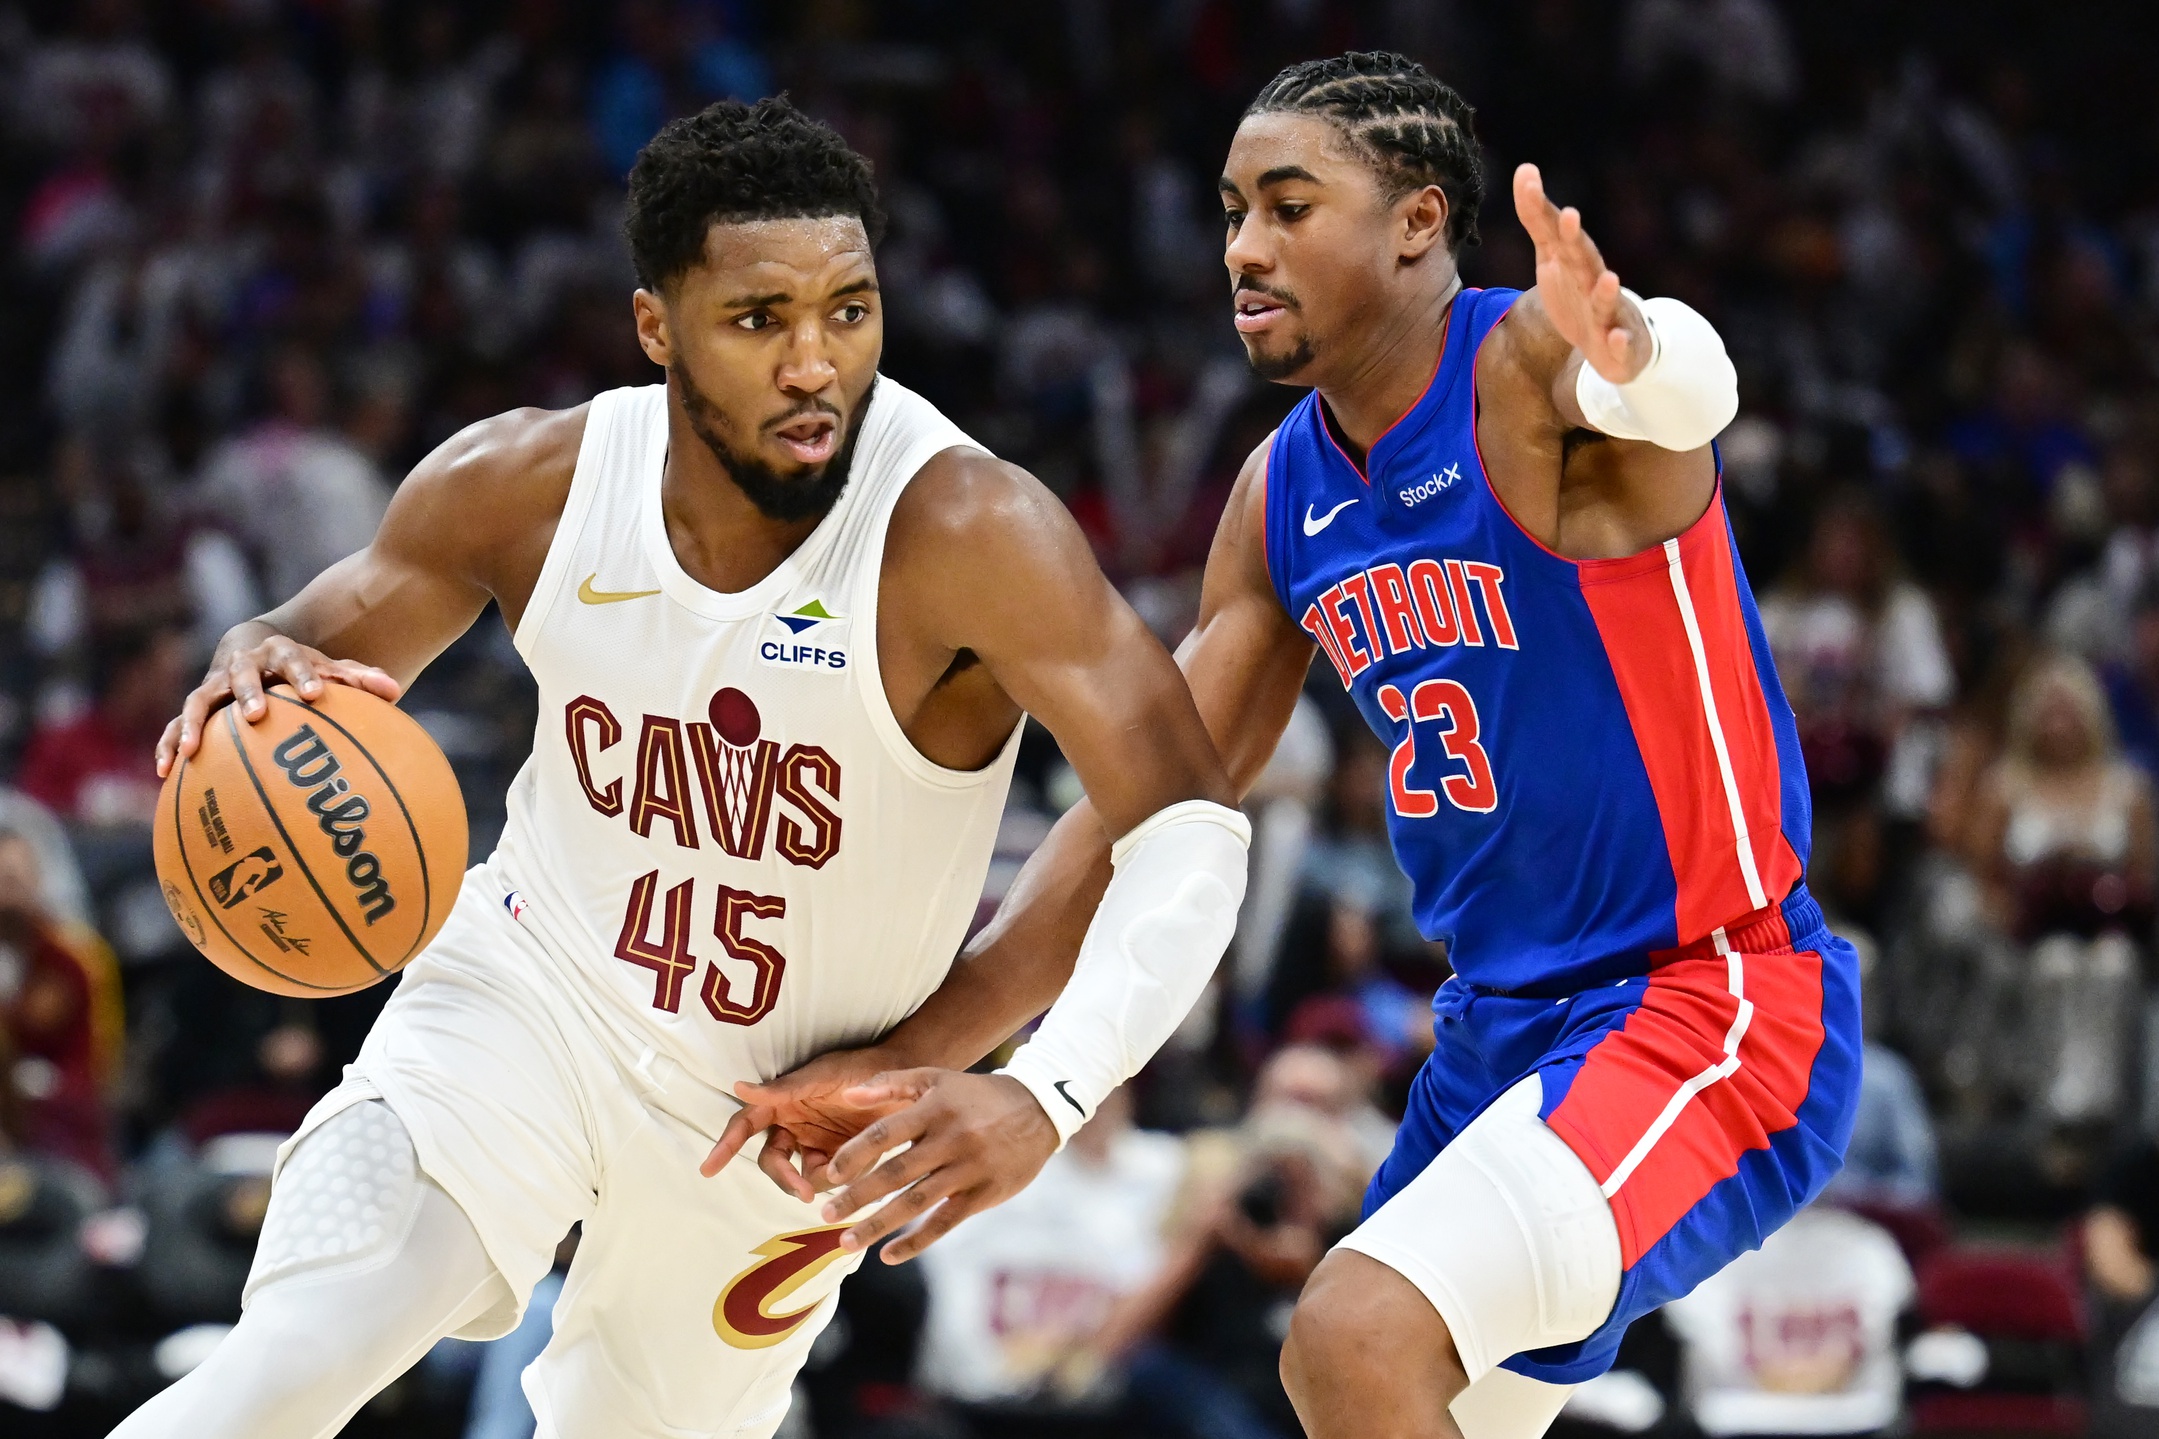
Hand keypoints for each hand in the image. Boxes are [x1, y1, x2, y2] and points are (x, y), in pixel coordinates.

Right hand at [156, 628, 400, 777]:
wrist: (252, 646)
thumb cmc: (301, 668)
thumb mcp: (329, 670)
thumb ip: (359, 680)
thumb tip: (394, 691)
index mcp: (278, 654)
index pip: (293, 660)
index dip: (305, 675)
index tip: (317, 694)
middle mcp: (241, 666)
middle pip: (241, 676)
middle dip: (248, 694)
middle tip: (256, 715)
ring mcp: (213, 686)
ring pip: (198, 701)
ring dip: (193, 724)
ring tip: (191, 751)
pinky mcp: (196, 708)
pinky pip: (175, 726)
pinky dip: (168, 745)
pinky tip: (165, 773)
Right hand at [701, 1047, 904, 1201]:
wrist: (907, 1080)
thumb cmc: (859, 1067)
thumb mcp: (822, 1075)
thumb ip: (782, 1088)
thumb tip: (738, 1087)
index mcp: (782, 1102)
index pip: (745, 1125)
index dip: (725, 1145)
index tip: (708, 1169)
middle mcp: (794, 1126)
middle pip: (772, 1161)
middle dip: (784, 1178)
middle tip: (804, 1192)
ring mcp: (816, 1144)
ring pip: (800, 1176)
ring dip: (818, 1179)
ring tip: (849, 1167)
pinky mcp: (839, 1159)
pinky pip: (830, 1179)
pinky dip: (843, 1178)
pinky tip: (864, 1163)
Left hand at [814, 1069, 1059, 1262]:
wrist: (1038, 1110)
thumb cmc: (976, 1095)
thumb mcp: (937, 1078)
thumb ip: (891, 1084)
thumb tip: (847, 1095)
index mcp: (934, 1109)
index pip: (884, 1134)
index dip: (854, 1155)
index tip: (831, 1176)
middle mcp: (950, 1139)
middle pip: (895, 1173)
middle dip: (857, 1198)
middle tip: (826, 1217)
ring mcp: (968, 1169)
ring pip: (916, 1203)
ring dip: (879, 1226)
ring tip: (847, 1244)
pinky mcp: (984, 1194)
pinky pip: (945, 1222)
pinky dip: (916, 1242)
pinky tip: (889, 1255)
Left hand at [1513, 162, 1649, 383]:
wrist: (1611, 341)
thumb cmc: (1578, 292)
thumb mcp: (1552, 255)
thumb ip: (1537, 218)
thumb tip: (1524, 169)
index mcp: (1575, 260)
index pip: (1556, 233)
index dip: (1541, 212)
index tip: (1528, 185)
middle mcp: (1594, 281)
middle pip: (1584, 260)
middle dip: (1576, 240)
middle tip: (1568, 216)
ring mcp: (1608, 313)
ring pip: (1606, 301)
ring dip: (1607, 291)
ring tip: (1609, 279)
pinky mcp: (1618, 345)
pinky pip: (1619, 344)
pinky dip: (1618, 342)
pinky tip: (1614, 339)